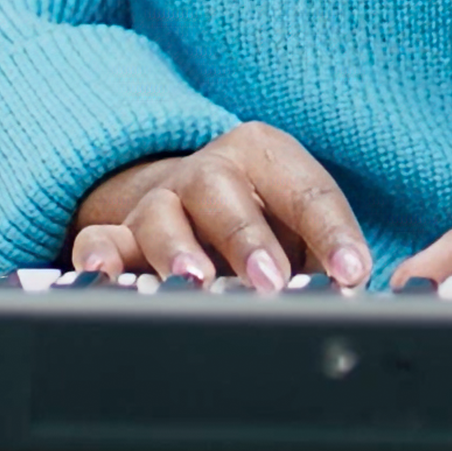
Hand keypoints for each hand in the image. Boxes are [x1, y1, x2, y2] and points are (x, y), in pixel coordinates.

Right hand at [68, 121, 373, 291]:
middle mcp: (209, 173)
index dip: (332, 233)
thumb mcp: (300, 223)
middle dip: (247, 238)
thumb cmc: (263, 216)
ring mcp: (160, 202)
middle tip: (270, 281)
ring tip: (195, 281)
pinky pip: (100, 240)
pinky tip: (104, 275)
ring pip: (161, 217)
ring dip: (178, 251)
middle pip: (222, 193)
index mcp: (265, 156)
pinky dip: (99, 256)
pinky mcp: (120, 233)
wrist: (196, 199)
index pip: (305, 190)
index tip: (351, 273)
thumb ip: (325, 255)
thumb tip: (353, 294)